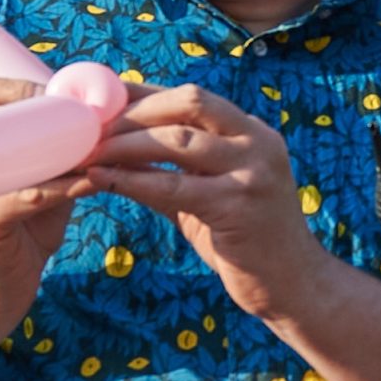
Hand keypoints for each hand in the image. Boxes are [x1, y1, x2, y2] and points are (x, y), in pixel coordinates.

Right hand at [0, 75, 88, 342]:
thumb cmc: (22, 234)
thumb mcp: (42, 184)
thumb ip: (61, 154)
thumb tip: (105, 119)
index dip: (18, 84)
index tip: (61, 95)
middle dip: (45, 109)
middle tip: (88, 117)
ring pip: (13, 153)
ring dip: (60, 147)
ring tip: (97, 146)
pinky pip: (25, 196)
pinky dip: (61, 188)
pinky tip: (88, 185)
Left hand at [82, 83, 326, 321]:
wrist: (294, 286)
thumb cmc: (246, 242)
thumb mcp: (208, 195)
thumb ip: (172, 169)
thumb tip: (112, 151)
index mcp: (251, 131)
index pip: (190, 97)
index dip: (142, 94)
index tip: (98, 100)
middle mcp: (257, 141)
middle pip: (187, 103)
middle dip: (133, 112)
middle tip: (86, 128)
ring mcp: (252, 171)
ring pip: (178, 140)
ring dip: (125, 143)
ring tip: (86, 152)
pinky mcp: (239, 206)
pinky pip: (174, 185)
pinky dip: (133, 179)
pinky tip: (101, 180)